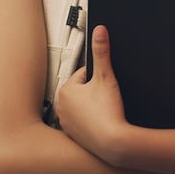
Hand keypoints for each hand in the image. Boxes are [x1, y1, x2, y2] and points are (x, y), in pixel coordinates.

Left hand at [55, 25, 129, 163]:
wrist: (113, 142)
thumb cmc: (108, 114)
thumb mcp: (106, 77)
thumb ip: (102, 51)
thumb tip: (100, 31)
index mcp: (65, 90)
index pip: (84, 74)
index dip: (99, 78)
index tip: (106, 86)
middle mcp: (61, 107)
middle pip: (82, 91)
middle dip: (94, 93)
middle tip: (106, 101)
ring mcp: (66, 122)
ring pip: (82, 107)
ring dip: (92, 108)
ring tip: (103, 113)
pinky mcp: (73, 136)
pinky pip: (82, 123)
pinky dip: (90, 122)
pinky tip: (100, 124)